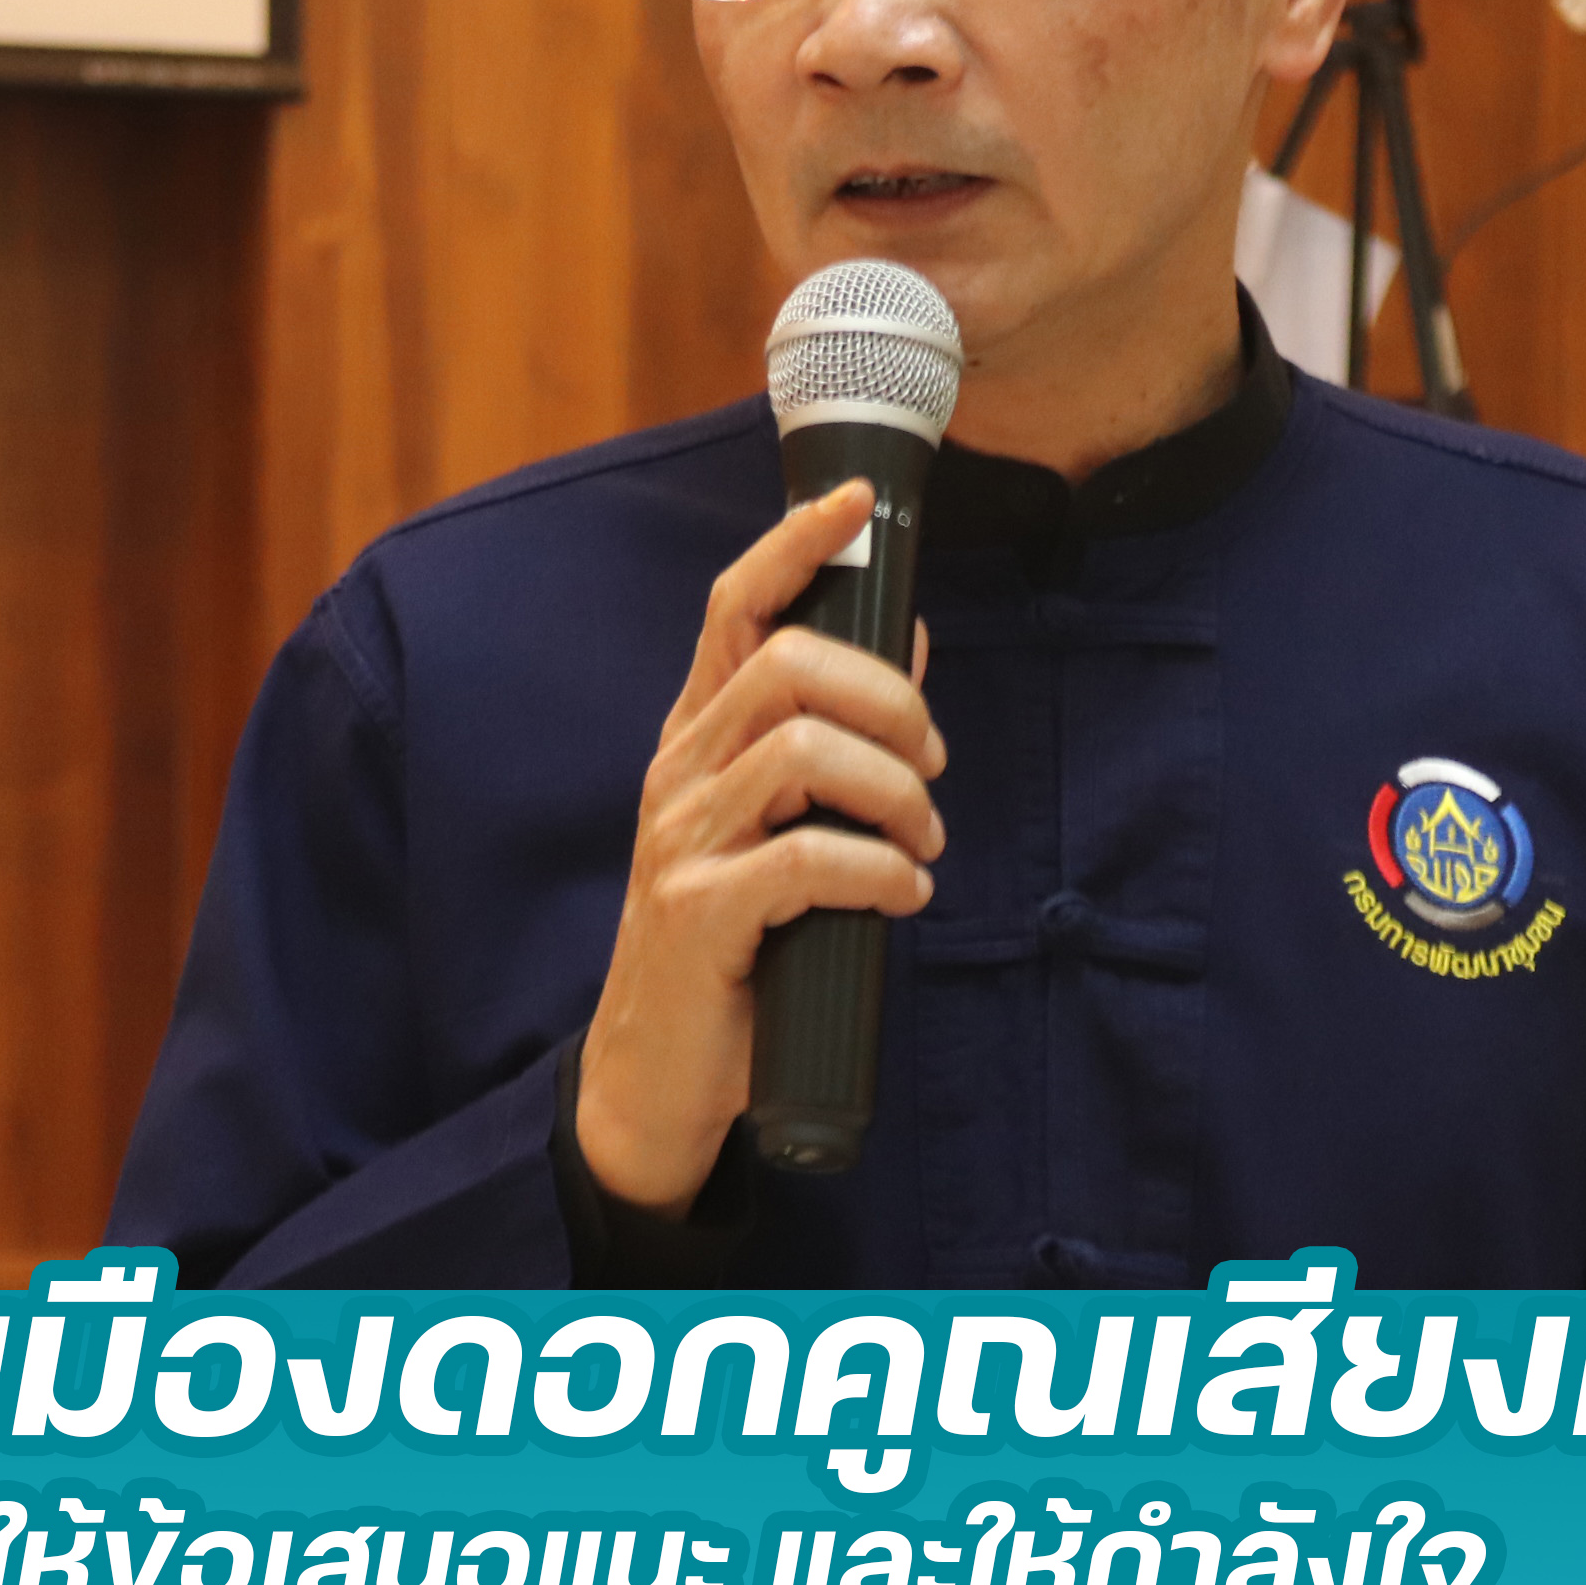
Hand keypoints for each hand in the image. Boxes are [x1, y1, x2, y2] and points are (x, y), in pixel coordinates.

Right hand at [576, 480, 944, 1215]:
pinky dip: (879, 869)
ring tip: (923, 842)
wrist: (653, 1083)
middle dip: (891, 701)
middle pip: (790, 666)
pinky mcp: (699, 914)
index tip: (859, 501)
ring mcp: (682, 840)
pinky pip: (806, 857)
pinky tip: (901, 897)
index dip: (794, 544)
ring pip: (803, 749)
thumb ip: (832, 738)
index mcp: (698, 739)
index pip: (734, 607)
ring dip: (896, 791)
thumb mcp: (780, 827)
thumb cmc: (734, 946)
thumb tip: (910, 642)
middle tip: (932, 766)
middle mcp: (680, 773)